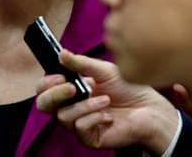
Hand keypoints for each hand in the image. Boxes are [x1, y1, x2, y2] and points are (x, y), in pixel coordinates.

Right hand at [35, 50, 178, 152]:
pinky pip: (79, 127)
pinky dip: (94, 117)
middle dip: (54, 95)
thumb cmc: (127, 88)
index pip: (45, 88)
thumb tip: (61, 53)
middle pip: (44, 104)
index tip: (60, 76)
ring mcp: (78, 122)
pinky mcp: (88, 138)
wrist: (148, 108)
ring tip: (105, 99)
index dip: (46, 83)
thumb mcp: (103, 70)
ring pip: (63, 116)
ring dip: (85, 105)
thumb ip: (81, 63)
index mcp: (71, 89)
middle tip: (73, 88)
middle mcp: (71, 106)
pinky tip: (108, 115)